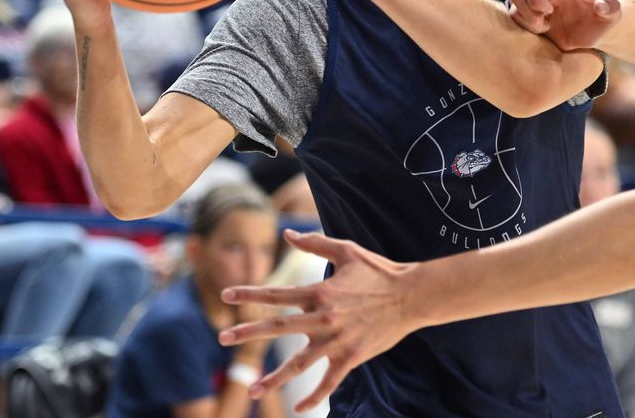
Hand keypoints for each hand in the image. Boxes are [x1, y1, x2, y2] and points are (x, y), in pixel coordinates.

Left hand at [218, 230, 415, 410]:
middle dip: (247, 332)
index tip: (226, 294)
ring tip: (252, 388)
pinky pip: (329, 382)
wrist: (411, 296)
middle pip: (278, 328)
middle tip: (223, 338)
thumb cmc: (379, 271)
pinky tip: (301, 408)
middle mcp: (323, 318)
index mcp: (320, 292)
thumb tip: (286, 234)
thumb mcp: (348, 250)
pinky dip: (314, 396)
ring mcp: (337, 341)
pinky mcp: (351, 357)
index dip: (249, 293)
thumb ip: (315, 244)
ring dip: (274, 377)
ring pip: (299, 364)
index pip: (277, 294)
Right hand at [507, 0, 621, 50]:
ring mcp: (532, 2)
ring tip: (544, 27)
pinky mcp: (527, 16)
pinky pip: (513, 18)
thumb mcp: (610, 17)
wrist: (590, 34)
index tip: (550, 11)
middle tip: (547, 21)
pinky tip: (542, 32)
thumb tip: (602, 6)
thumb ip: (610, 9)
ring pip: (513, 5)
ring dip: (526, 20)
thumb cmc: (599, 23)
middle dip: (529, 11)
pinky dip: (525, 27)